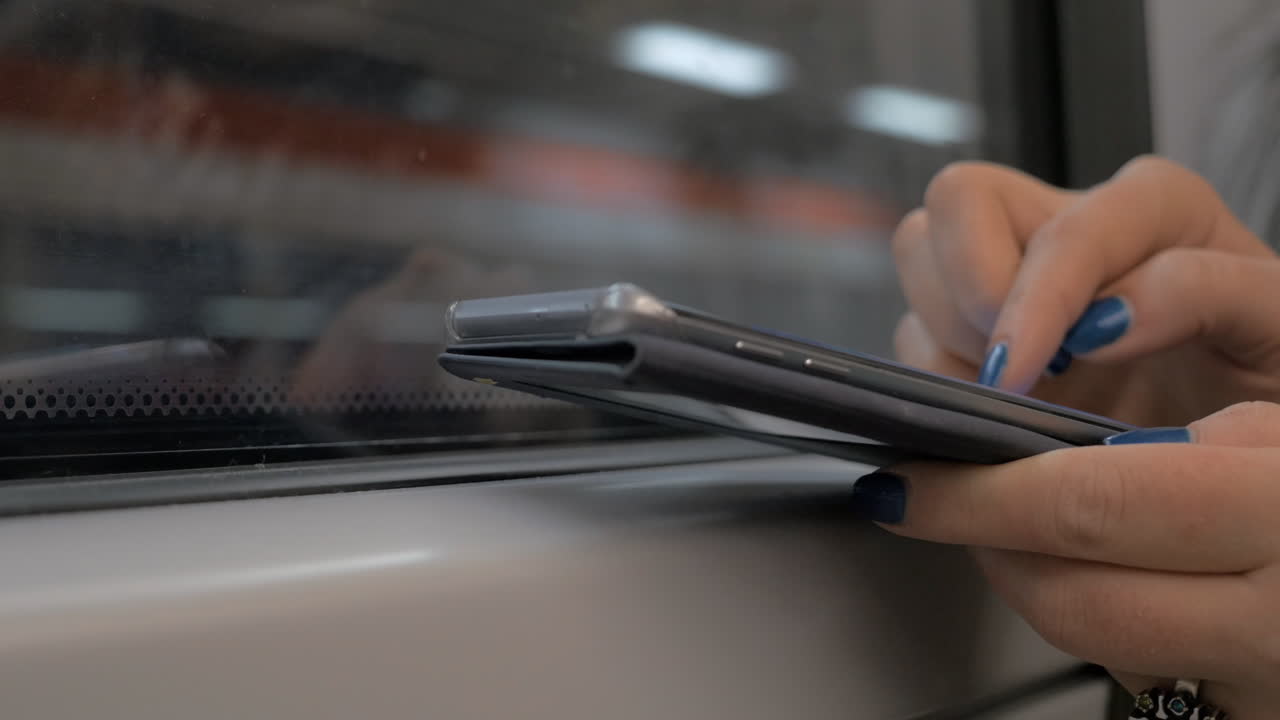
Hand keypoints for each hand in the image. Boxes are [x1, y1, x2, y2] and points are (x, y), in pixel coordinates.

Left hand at [853, 402, 1279, 717]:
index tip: (908, 476)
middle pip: (1078, 594)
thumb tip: (1066, 391)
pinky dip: (1094, 619)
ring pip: (1103, 643)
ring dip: (1026, 584)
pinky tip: (1076, 571)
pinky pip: (1151, 670)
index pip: (1091, 501)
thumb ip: (1202, 369)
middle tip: (922, 501)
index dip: (979, 493)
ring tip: (991, 531)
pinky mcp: (1263, 706)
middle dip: (981, 545)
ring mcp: (1277, 676)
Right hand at [893, 156, 1279, 425]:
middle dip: (967, 293)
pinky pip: (912, 336)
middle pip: (955, 203)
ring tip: (1013, 394)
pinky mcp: (975, 338)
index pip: (1059, 229)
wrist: (1246, 436)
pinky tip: (996, 409)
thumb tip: (1104, 318)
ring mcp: (1012, 280)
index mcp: (1151, 207)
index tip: (1024, 376)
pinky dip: (936, 375)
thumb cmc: (1265, 373)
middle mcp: (1068, 228)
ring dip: (948, 337)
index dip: (1033, 301)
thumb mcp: (1272, 321)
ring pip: (918, 260)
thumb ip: (1207, 291)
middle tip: (1019, 371)